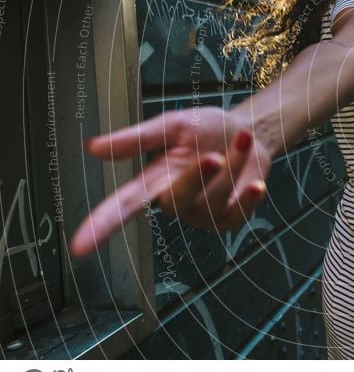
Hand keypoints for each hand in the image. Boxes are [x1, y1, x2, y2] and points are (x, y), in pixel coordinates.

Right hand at [70, 107, 272, 257]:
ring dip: (233, 167)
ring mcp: (202, 215)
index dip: (101, 225)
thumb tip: (93, 148)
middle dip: (199, 175)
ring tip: (240, 141)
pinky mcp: (228, 220)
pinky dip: (249, 197)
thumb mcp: (173, 124)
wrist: (250, 131)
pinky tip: (256, 183)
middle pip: (177, 200)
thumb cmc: (206, 129)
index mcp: (154, 180)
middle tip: (216, 154)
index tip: (79, 247)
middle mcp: (174, 202)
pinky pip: (237, 215)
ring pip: (214, 200)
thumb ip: (138, 138)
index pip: (122, 206)